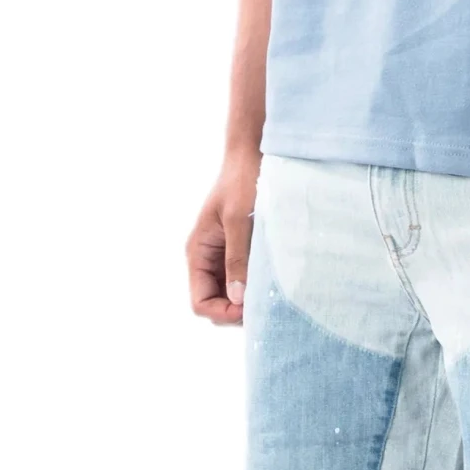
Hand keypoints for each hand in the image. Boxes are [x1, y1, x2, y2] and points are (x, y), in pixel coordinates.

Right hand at [186, 151, 259, 324]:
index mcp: (198, 253)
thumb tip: (238, 298)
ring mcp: (223, 259)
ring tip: (269, 294)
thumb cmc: (243, 182)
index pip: (200, 302)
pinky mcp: (239, 255)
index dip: (222, 312)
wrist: (253, 157)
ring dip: (247, 302)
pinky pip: (243, 283)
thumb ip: (237, 260)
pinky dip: (254, 289)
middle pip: (215, 305)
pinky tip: (271, 283)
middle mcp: (207, 260)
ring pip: (230, 298)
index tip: (249, 308)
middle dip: (236, 311)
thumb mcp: (239, 221)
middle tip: (263, 304)